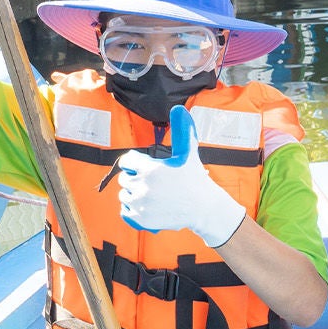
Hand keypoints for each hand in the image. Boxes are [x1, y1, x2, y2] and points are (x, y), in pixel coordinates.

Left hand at [117, 107, 246, 245]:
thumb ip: (181, 130)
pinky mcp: (141, 220)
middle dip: (135, 178)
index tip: (146, 167)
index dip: (135, 163)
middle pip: (124, 178)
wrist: (203, 208)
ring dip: (134, 194)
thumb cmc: (194, 178)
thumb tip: (179, 108)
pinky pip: (125, 211)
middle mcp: (142, 186)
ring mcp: (141, 205)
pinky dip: (133, 209)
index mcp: (150, 168)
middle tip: (152, 181)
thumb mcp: (188, 152)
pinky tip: (147, 206)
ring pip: (124, 195)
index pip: (126, 161)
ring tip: (151, 194)